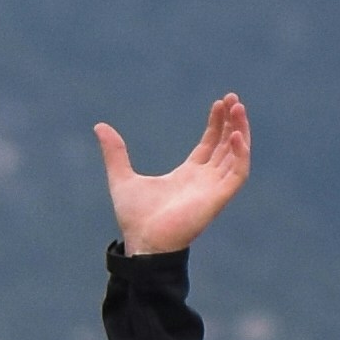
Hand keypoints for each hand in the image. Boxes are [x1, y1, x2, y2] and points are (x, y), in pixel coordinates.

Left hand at [97, 92, 250, 254]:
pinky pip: (237, 173)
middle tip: (233, 98)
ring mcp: (213, 189)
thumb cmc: (135, 218)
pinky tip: (235, 135)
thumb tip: (99, 126)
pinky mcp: (218, 198)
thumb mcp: (121, 177)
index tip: (219, 103)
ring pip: (235, 155)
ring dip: (240, 132)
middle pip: (226, 146)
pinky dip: (240, 154)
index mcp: (188, 175)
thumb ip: (115, 152)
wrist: (142, 242)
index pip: (209, 144)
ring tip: (238, 108)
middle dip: (232, 122)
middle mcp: (205, 180)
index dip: (216, 124)